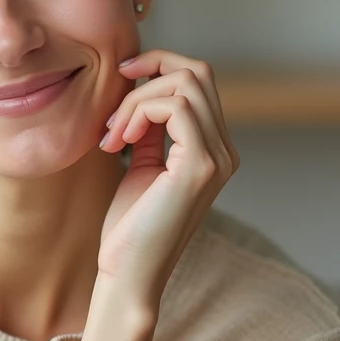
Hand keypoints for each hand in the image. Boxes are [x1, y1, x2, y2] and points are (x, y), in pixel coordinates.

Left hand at [94, 50, 240, 315]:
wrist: (128, 273)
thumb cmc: (130, 226)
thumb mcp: (142, 164)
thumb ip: (151, 129)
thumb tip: (142, 87)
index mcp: (214, 149)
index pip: (199, 81)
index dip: (160, 66)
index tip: (123, 76)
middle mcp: (224, 151)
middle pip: (199, 72)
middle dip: (152, 68)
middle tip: (116, 88)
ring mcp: (217, 158)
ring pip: (186, 84)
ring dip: (138, 98)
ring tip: (114, 132)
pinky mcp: (200, 166)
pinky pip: (176, 107)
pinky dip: (140, 111)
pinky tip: (121, 140)